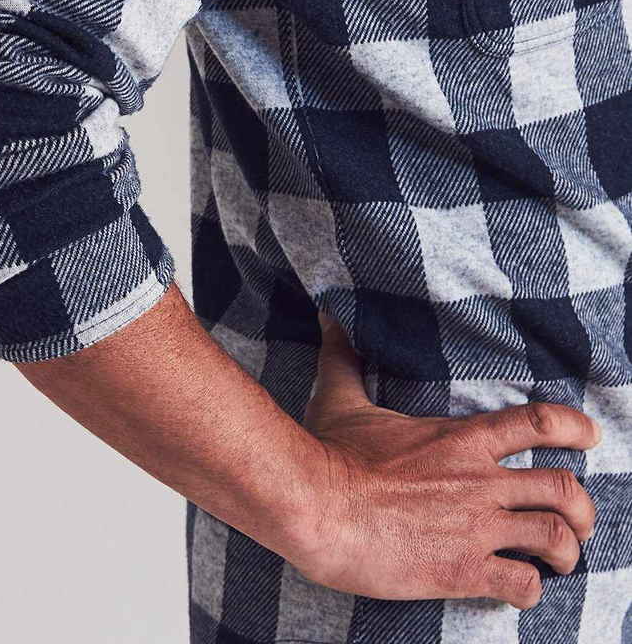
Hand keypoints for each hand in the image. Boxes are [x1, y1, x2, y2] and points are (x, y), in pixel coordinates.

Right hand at [294, 313, 600, 609]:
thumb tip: (326, 317)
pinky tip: (520, 589)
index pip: (537, 422)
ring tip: (559, 559)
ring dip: (566, 551)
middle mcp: (479, 480)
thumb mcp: (341, 398)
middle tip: (575, 517)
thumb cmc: (330, 453)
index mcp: (460, 438)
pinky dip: (530, 589)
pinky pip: (521, 583)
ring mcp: (475, 526)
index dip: (574, 428)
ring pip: (555, 537)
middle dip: (581, 507)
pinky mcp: (462, 570)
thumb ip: (345, 357)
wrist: (317, 508)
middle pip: (562, 488)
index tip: (591, 435)